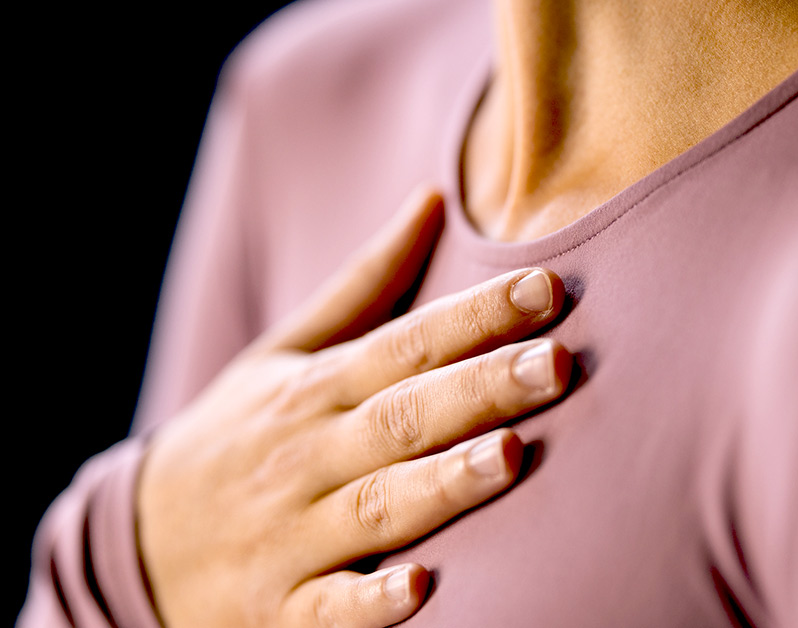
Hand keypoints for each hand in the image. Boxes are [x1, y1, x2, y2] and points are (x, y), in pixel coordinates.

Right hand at [137, 187, 571, 626]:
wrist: (137, 544)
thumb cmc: (236, 437)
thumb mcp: (283, 354)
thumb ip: (365, 283)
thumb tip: (430, 199)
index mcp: (315, 390)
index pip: (406, 343)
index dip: (476, 316)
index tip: (545, 287)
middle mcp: (307, 455)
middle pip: (403, 416)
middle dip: (481, 389)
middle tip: (556, 364)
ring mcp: (292, 535)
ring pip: (377, 506)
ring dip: (443, 482)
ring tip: (511, 455)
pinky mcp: (282, 609)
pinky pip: (329, 609)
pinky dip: (370, 603)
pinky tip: (421, 587)